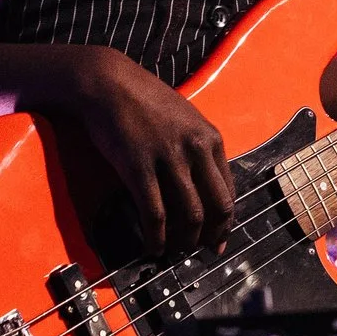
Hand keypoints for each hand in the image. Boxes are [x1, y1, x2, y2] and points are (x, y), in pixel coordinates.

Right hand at [53, 49, 233, 257]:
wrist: (108, 83)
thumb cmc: (143, 99)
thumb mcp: (184, 117)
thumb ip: (197, 147)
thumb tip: (201, 183)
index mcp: (210, 138)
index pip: (228, 189)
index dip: (226, 220)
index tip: (219, 238)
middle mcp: (196, 149)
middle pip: (216, 206)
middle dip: (212, 236)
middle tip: (203, 251)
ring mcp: (169, 158)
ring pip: (189, 215)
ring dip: (184, 241)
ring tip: (175, 252)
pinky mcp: (139, 167)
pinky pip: (154, 213)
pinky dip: (156, 237)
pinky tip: (152, 248)